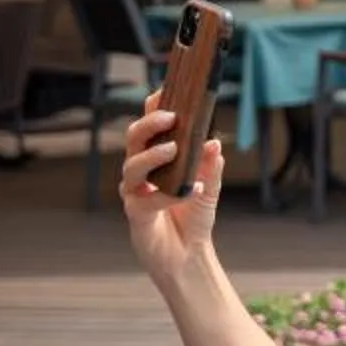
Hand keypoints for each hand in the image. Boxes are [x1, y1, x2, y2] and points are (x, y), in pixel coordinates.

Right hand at [120, 106, 222, 289]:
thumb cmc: (193, 218)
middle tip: (172, 117)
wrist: (187, 256)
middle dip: (150, 123)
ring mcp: (135, 192)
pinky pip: (146, 200)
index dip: (154, 106)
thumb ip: (211, 166)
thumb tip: (214, 142)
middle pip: (134, 138)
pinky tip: (189, 190)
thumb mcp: (210, 188)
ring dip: (153, 155)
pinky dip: (168, 194)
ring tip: (174, 149)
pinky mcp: (136, 215)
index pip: (151, 126)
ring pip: (131, 165)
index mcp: (157, 158)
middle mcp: (141, 171)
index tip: (165, 89)